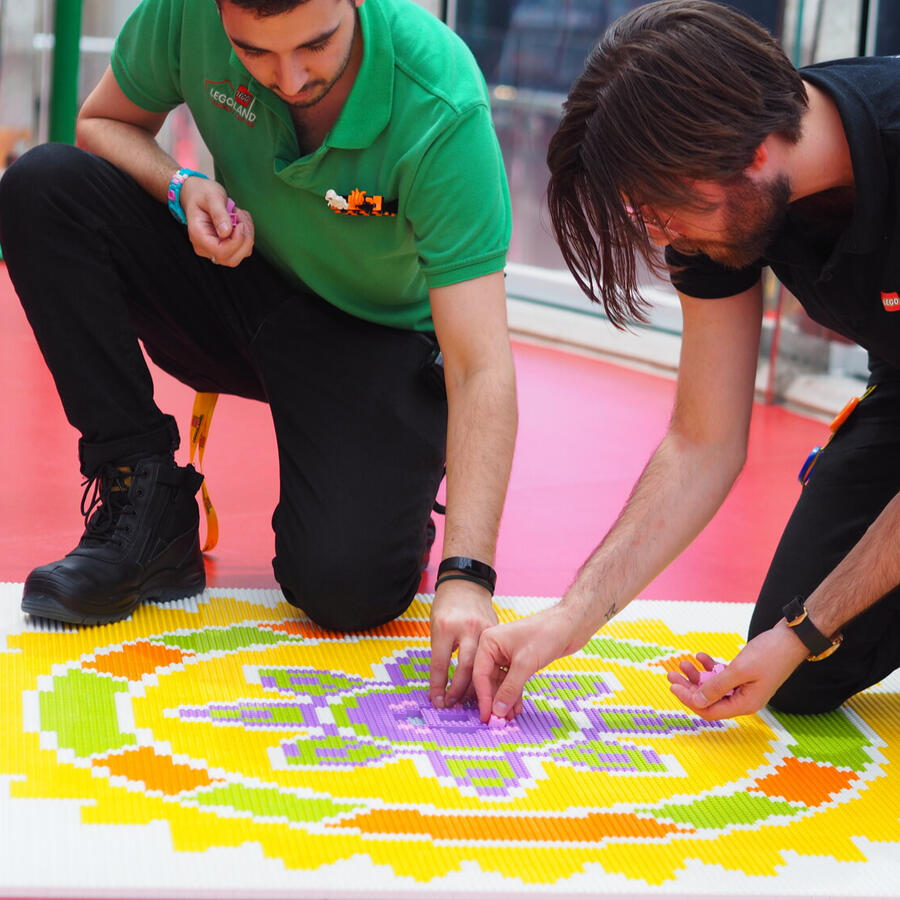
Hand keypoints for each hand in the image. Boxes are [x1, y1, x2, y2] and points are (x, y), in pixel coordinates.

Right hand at [181, 176, 254, 266]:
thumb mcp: (212, 197)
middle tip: (241, 217)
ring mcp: (215, 249)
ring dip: (248, 235)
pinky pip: (242, 249)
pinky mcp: (225, 247)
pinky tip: (241, 220)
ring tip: (240, 215)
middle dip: (245, 240)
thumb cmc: (202, 193)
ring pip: (240, 254)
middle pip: (232, 259)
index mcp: (198, 236)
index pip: (221, 252)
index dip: (236, 241)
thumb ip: (219, 214)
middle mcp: (205, 247)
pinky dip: (247, 235)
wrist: (197, 193)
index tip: (240, 223)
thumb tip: (226, 232)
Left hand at [428, 579, 497, 709]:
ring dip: (478, 687)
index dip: (438, 686)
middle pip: (466, 668)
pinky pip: (496, 658)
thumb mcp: (436, 625)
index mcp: (446, 628)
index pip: (440, 663)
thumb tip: (440, 685)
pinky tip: (488, 689)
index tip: (437, 703)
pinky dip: (492, 675)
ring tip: (471, 704)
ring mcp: (484, 630)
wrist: (466, 583)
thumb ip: (440, 651)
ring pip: (484, 666)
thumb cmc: (446, 605)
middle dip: (460, 691)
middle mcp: (467, 629)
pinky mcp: (496, 632)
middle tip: (455, 707)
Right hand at [471, 604, 578, 722]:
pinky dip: (514, 694)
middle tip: (497, 721)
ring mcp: (506, 654)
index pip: (479, 674)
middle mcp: (494, 648)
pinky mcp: (519, 661)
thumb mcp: (525, 663)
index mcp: (488, 641)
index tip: (486, 716)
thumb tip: (497, 711)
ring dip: (504, 700)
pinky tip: (516, 708)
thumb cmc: (546, 635)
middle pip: (488, 679)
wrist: (570, 625)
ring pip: (500, 683)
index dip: (483, 697)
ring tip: (509, 718)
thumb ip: (510, 688)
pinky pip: (511, 681)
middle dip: (494, 700)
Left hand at [667, 622, 808, 718]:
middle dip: (688, 687)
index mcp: (745, 705)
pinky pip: (720, 675)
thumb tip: (697, 701)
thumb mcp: (739, 670)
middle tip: (671, 673)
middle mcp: (743, 699)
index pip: (710, 710)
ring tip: (682, 662)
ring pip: (713, 686)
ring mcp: (743, 688)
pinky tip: (700, 656)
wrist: (791, 638)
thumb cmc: (769, 654)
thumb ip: (717, 686)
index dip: (689, 700)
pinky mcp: (743, 675)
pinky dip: (709, 667)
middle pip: (708, 700)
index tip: (673, 685)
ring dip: (696, 675)